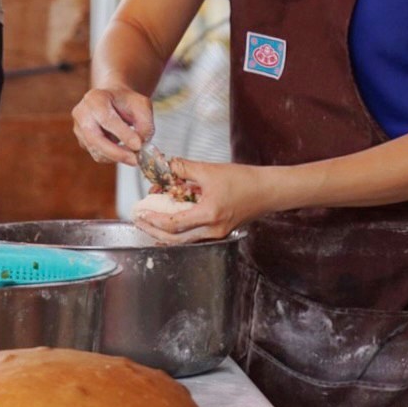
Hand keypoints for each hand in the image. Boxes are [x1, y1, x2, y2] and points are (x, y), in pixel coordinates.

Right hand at [72, 86, 153, 165]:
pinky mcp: (82, 141)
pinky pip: (98, 155)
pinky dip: (113, 157)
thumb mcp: (142, 105)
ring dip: (117, 157)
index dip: (123, 134)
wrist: (112, 100)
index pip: (107, 119)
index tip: (138, 145)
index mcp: (95, 98)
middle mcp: (82, 113)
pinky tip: (123, 151)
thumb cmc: (126, 101)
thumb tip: (141, 144)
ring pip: (96, 151)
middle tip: (135, 160)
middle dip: (117, 152)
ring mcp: (79, 129)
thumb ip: (144, 124)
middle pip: (95, 138)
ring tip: (134, 155)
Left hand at [131, 158, 278, 243]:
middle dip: (153, 231)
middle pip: (175, 239)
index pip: (173, 224)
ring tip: (150, 221)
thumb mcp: (210, 170)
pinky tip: (169, 221)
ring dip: (164, 232)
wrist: (268, 190)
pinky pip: (193, 236)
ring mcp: (217, 234)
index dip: (153, 220)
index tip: (140, 214)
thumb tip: (165, 166)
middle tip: (139, 221)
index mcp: (209, 215)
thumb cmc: (244, 180)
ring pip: (184, 240)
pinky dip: (178, 230)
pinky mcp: (220, 232)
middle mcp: (213, 230)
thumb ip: (184, 168)